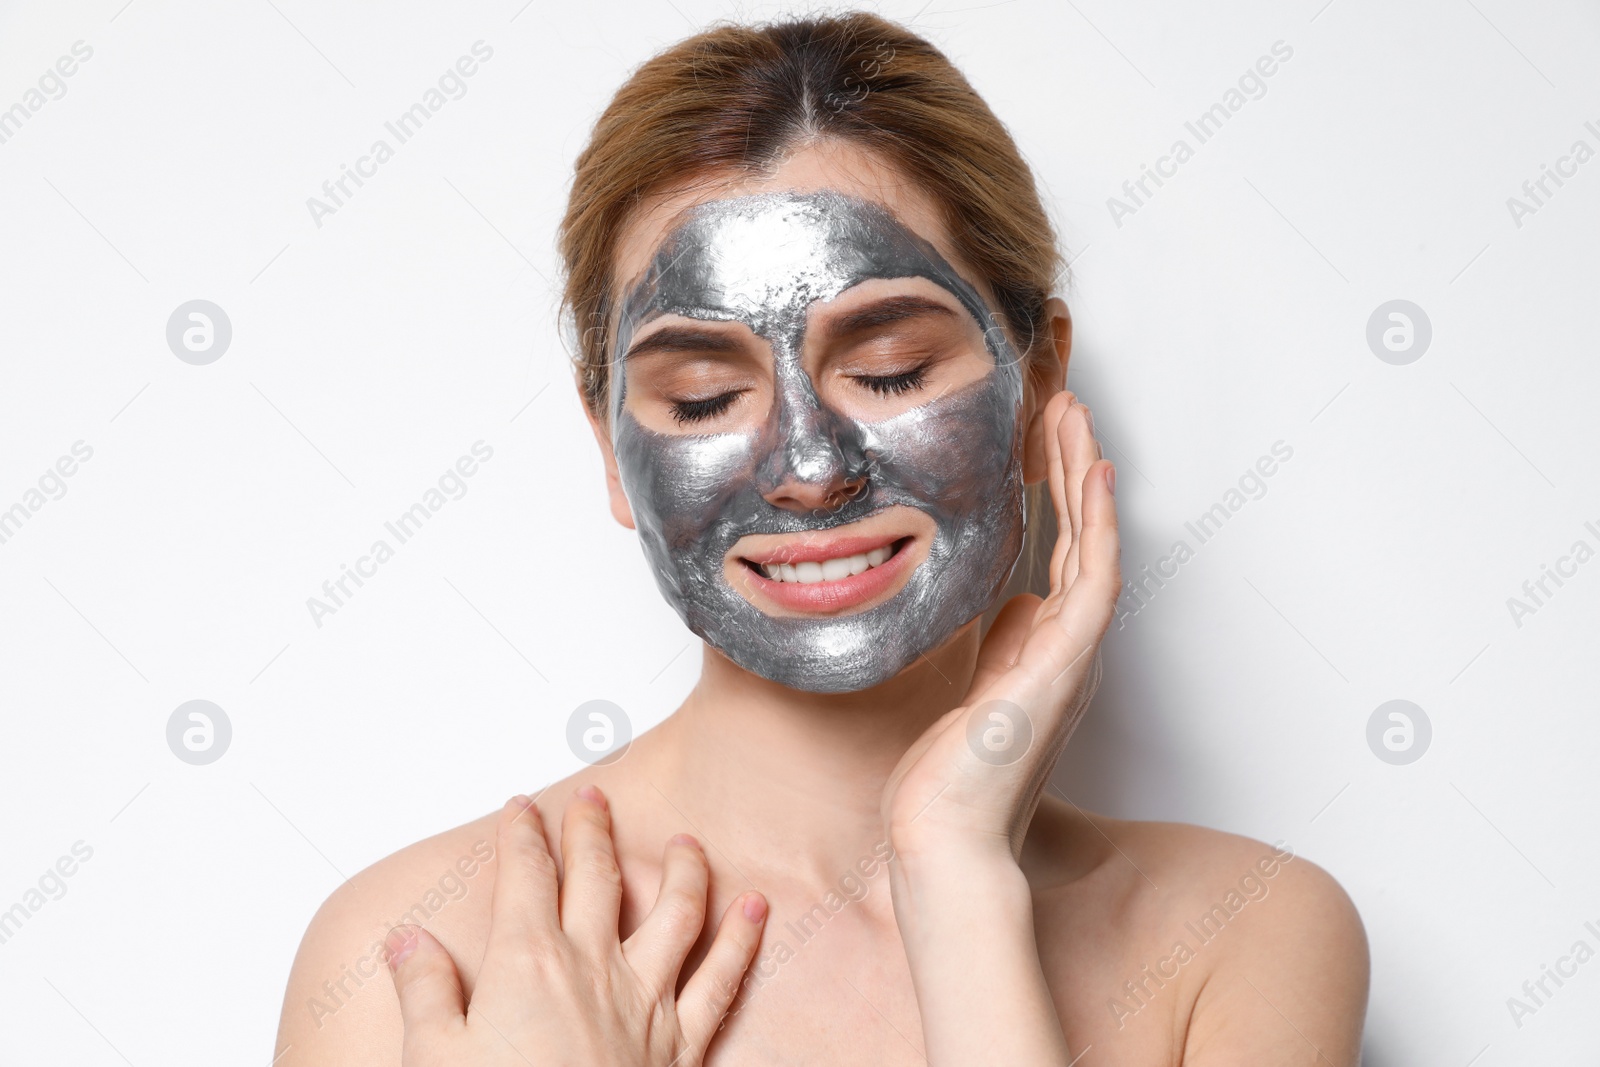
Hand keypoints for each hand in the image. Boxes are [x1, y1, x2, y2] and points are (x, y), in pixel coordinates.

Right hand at [386, 788, 767, 1065]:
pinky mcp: (682, 1043)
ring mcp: (645, 1002)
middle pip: (598, 876)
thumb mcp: (432, 1057)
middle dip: (594, 830)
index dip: (523, 835)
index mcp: (527, 961)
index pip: (526, 875)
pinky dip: (743, 939)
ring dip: (684, 869)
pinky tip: (757, 909)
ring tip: (688, 842)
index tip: (521, 808)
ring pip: (676, 912)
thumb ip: (423, 989)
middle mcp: (593, 967)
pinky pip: (722, 979)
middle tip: (595, 798)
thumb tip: (406, 940)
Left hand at [882, 391, 1119, 861]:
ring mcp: (1073, 655)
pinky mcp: (1066, 665)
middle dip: (1072, 467)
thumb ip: (1002, 645)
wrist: (944, 834)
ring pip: (1095, 544)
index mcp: (1045, 650)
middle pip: (1082, 536)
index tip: (1041, 438)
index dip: (1058, 492)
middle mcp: (1068, 648)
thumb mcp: (975, 690)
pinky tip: (1092, 474)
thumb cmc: (951, 777)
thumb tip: (1015, 603)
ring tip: (1073, 415)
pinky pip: (1095, 579)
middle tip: (1063, 405)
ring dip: (1086, 475)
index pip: (1060, 552)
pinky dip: (1099, 524)